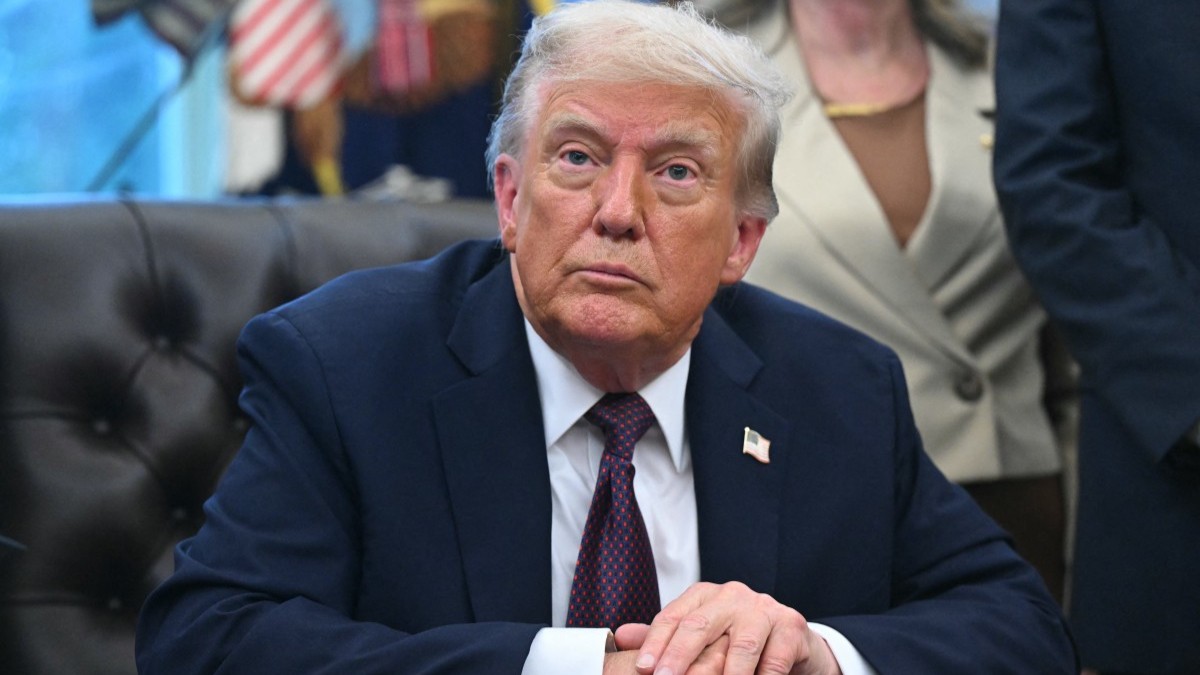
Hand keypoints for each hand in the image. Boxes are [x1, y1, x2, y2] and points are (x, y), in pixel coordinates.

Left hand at [630, 581, 840, 674]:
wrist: (792, 641)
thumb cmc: (737, 638)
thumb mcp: (701, 635)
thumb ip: (666, 636)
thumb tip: (622, 635)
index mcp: (705, 595)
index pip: (674, 616)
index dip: (656, 642)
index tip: (643, 667)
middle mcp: (733, 596)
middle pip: (700, 625)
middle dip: (680, 656)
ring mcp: (764, 609)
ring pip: (740, 645)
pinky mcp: (791, 627)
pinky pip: (773, 660)